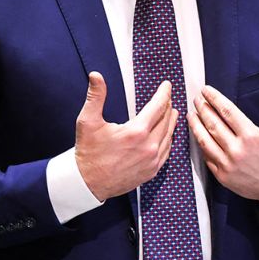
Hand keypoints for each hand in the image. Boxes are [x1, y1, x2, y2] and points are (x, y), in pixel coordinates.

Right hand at [74, 72, 176, 200]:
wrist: (87, 183)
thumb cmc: (88, 153)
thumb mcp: (88, 121)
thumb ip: (95, 97)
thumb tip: (96, 76)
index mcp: (136, 132)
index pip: (158, 106)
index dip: (164, 93)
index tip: (167, 86)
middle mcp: (148, 147)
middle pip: (166, 120)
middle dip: (168, 106)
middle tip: (168, 97)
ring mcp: (152, 160)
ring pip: (169, 136)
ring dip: (171, 123)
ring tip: (171, 113)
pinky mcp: (151, 171)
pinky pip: (166, 151)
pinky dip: (168, 140)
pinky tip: (166, 135)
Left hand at [189, 72, 258, 204]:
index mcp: (251, 136)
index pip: (226, 111)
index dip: (214, 98)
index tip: (206, 90)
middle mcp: (237, 150)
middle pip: (212, 124)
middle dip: (202, 109)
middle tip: (196, 99)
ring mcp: (228, 165)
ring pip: (205, 141)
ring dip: (196, 125)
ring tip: (191, 114)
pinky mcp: (223, 176)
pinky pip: (207, 157)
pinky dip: (201, 144)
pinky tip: (198, 135)